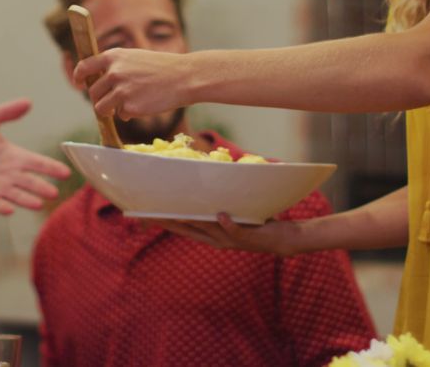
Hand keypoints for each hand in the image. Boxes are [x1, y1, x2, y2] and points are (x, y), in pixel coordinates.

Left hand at [0, 99, 69, 214]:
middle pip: (31, 183)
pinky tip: (9, 209)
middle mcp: (10, 174)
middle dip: (43, 188)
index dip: (52, 168)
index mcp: (15, 156)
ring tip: (39, 203)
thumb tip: (28, 102)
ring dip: (28, 200)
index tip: (66, 172)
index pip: (38, 163)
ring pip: (18, 196)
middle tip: (54, 192)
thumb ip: (7, 112)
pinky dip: (3, 207)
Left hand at [72, 48, 192, 120]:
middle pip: (93, 92)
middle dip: (101, 98)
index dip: (79, 77)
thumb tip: (99, 81)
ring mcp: (121, 90)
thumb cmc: (162, 67)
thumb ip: (116, 66)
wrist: (184, 77)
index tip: (79, 84)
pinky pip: (121, 115)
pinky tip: (143, 105)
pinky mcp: (129, 107)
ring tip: (127, 104)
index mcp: (113, 56)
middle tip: (114, 100)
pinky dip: (129, 114)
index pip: (84, 67)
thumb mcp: (135, 57)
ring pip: (101, 107)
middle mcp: (114, 72)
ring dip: (110, 109)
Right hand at [148, 213, 304, 256]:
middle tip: (153, 215)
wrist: (281, 240)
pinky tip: (219, 215)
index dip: (167, 223)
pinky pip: (234, 230)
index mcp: (211, 236)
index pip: (184, 229)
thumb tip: (204, 189)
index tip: (149, 215)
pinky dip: (227, 224)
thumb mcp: (233, 216)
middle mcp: (217, 240)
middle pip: (189, 231)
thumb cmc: (255, 224)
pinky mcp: (246, 236)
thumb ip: (218, 209)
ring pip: (208, 231)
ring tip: (179, 214)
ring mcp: (231, 240)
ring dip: (194, 222)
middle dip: (171, 223)